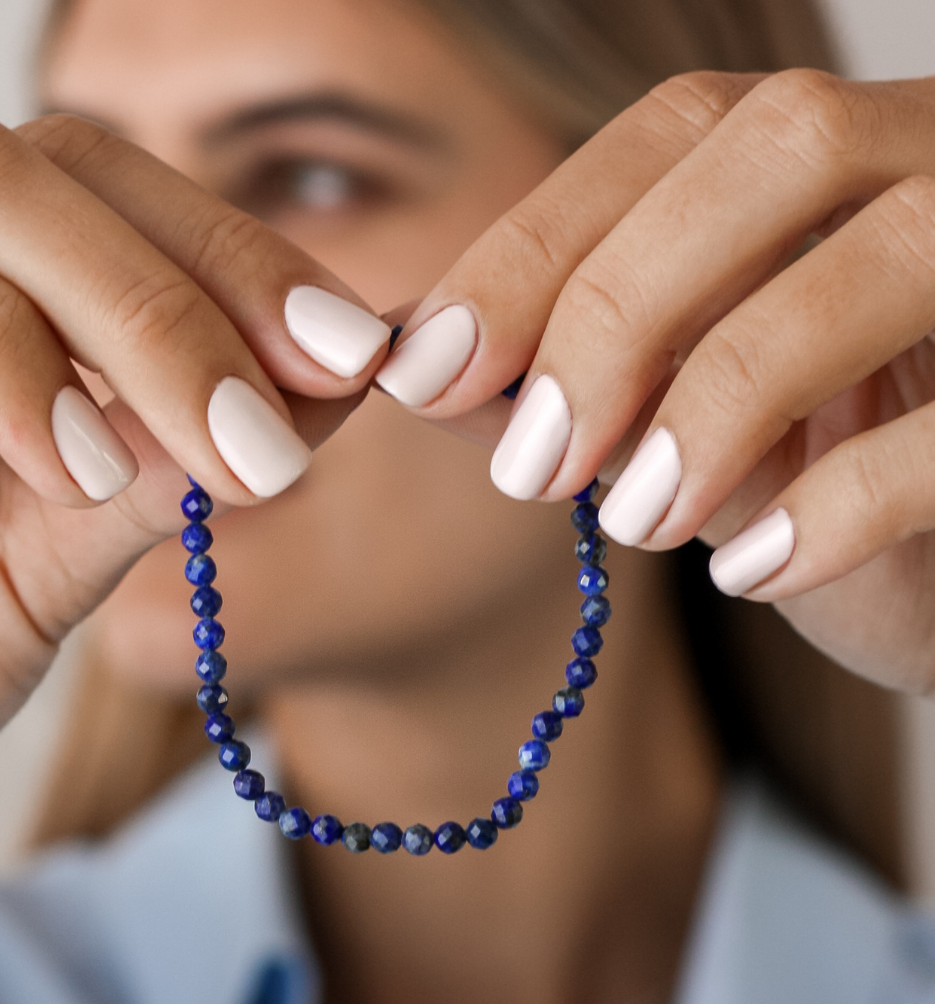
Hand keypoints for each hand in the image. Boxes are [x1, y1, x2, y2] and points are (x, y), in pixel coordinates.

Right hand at [0, 110, 389, 795]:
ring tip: (94, 482)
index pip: (119, 192)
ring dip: (45, 345)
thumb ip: (173, 457)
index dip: (240, 261)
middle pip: (26, 173)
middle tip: (264, 454)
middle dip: (166, 313)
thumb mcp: (65, 547)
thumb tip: (336, 378)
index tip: (353, 356)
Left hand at [377, 70, 934, 695]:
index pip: (670, 135)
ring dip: (717, 400)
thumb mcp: (669, 423)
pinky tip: (748, 573)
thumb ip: (553, 376)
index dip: (532, 247)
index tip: (425, 373)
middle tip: (532, 464)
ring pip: (889, 252)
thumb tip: (413, 358)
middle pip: (778, 148)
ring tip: (632, 519)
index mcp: (830, 157)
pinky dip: (833, 505)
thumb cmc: (809, 476)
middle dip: (617, 309)